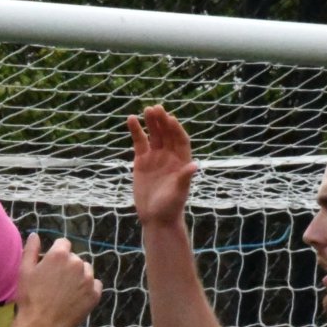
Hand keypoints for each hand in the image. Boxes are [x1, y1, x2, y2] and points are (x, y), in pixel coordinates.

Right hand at [15, 234, 101, 326]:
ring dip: (79, 276)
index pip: (63, 243)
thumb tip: (35, 235)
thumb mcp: (24, 270)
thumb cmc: (30, 297)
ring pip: (86, 271)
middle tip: (56, 281)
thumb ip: (31, 249)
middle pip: (74, 258)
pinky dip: (88, 289)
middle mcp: (77, 263)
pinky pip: (95, 285)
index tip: (50, 265)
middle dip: (67, 265)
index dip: (56, 253)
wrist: (42, 324)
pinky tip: (76, 297)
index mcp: (60, 254)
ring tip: (66, 290)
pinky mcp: (95, 294)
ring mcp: (88, 279)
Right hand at [128, 105, 196, 227]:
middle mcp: (169, 156)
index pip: (180, 140)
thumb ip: (185, 178)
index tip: (170, 119)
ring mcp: (155, 157)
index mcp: (182, 161)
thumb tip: (195, 166)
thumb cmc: (171, 207)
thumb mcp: (178, 192)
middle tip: (156, 108)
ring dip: (151, 122)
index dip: (176, 129)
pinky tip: (131, 119)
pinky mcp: (142, 161)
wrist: (155, 218)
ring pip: (154, 135)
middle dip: (162, 121)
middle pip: (167, 134)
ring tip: (147, 110)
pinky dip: (136, 131)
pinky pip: (139, 142)